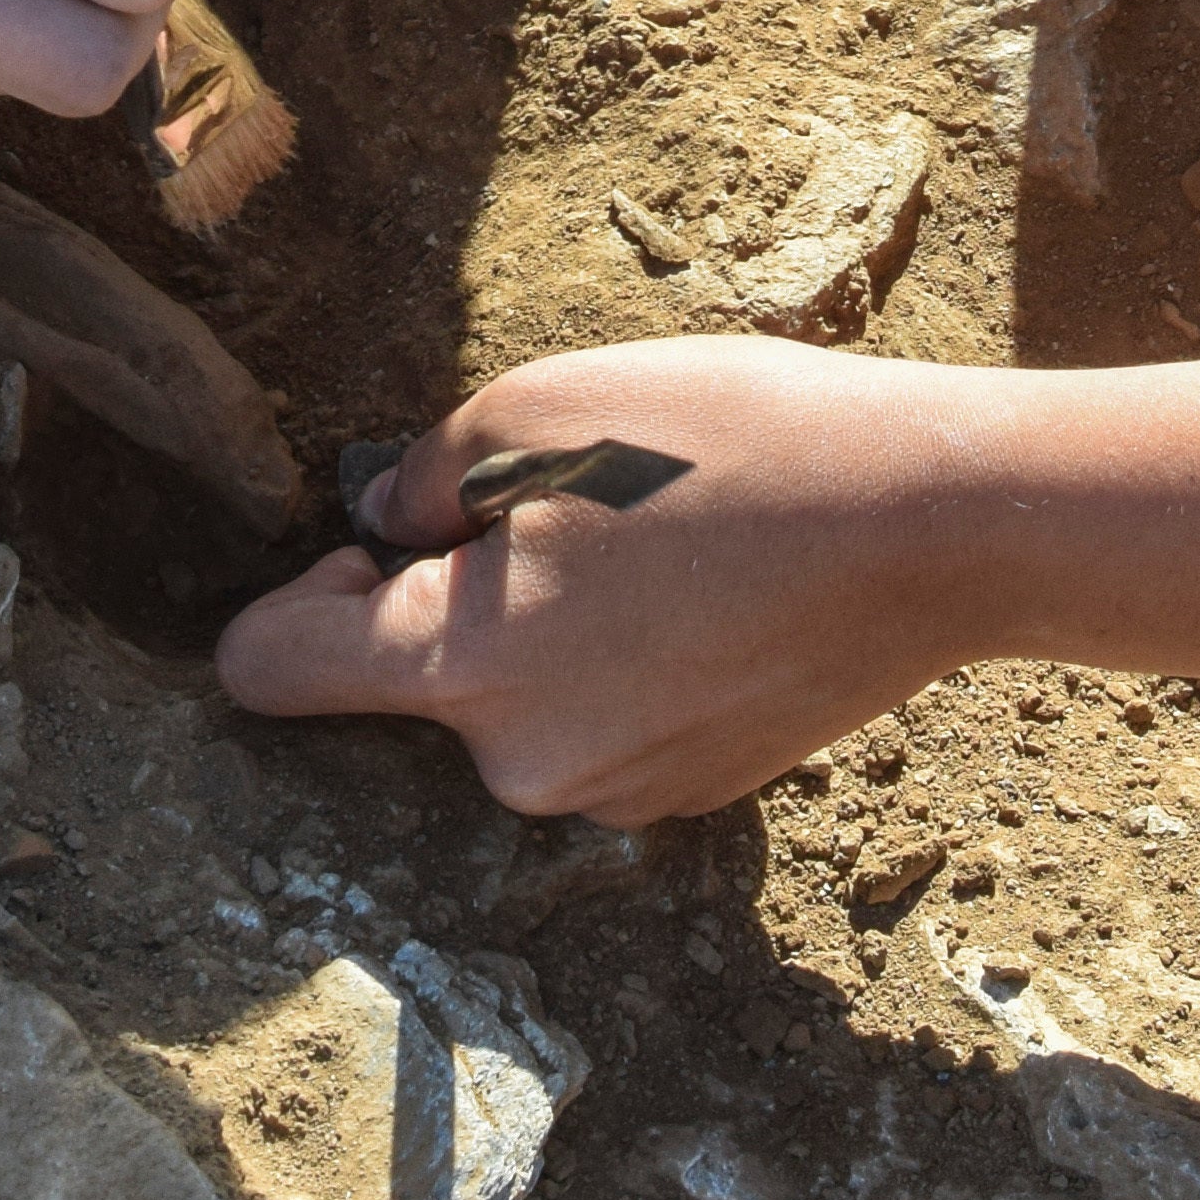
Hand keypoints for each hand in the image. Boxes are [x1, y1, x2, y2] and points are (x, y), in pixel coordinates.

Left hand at [214, 337, 1015, 819]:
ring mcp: (613, 795)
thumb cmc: (727, 445)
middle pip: (417, 686)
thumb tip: (380, 526)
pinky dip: (626, 671)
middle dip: (455, 602)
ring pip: (519, 707)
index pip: (270, 670)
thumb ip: (420, 478)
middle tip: (565, 513)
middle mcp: (520, 762)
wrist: (929, 529)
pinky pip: (606, 729)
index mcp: (460, 664)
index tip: (373, 543)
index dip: (294, 593)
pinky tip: (708, 597)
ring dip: (547, 636)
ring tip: (657, 548)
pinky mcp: (692, 795)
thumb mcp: (537, 404)